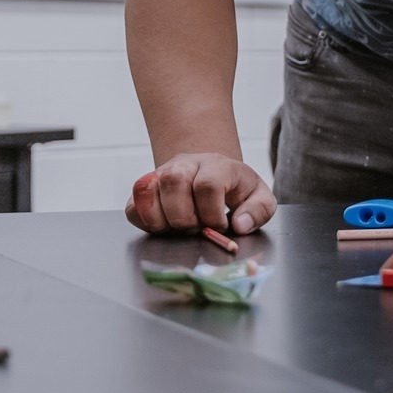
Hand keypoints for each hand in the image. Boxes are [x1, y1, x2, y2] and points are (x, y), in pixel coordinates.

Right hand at [125, 153, 275, 234]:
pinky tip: (164, 225)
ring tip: (179, 227)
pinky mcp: (145, 189)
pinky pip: (133, 205)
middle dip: (184, 218)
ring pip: (149, 190)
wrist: (212, 173)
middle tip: (195, 228)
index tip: (218, 226)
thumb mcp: (258, 197)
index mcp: (217, 165)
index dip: (211, 214)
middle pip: (174, 183)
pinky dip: (145, 221)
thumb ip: (258, 210)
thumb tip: (240, 226)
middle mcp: (186, 164)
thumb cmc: (235, 190)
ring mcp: (162, 174)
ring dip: (162, 220)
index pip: (207, 185)